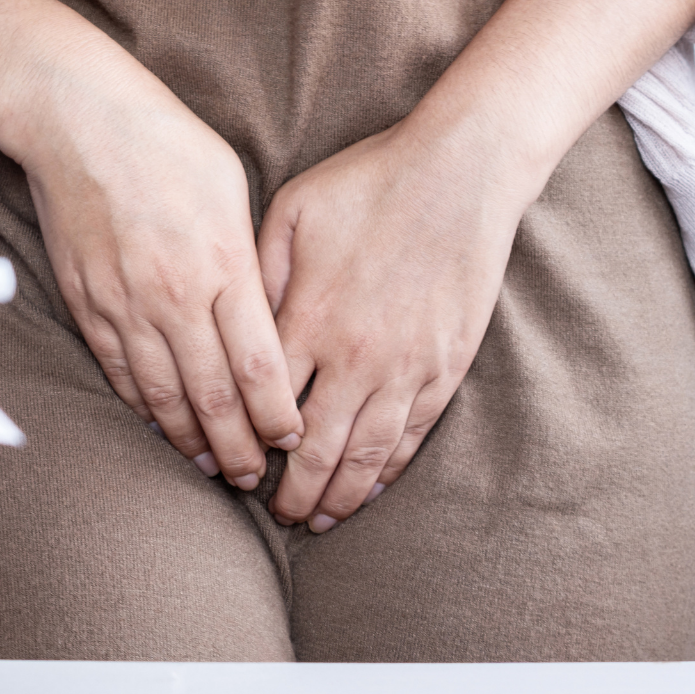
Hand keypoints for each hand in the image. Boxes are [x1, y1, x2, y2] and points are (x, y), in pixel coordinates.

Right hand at [0, 0, 303, 484]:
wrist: (77, 120)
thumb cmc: (167, 142)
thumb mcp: (231, 188)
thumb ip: (249, 257)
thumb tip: (266, 311)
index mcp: (222, 265)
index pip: (261, 364)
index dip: (278, 415)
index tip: (292, 441)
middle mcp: (175, 295)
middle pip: (214, 394)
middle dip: (238, 446)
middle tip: (255, 480)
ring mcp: (125, 304)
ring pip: (164, 394)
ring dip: (190, 439)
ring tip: (211, 465)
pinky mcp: (88, 303)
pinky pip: (120, 371)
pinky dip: (143, 407)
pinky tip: (160, 426)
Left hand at [258, 121, 528, 529]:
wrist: (462, 173)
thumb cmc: (370, 183)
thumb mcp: (291, 213)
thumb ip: (258, 274)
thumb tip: (234, 328)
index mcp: (307, 318)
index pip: (264, 407)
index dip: (246, 447)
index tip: (232, 468)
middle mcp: (353, 356)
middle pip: (313, 450)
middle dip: (289, 493)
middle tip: (273, 513)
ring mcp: (404, 368)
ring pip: (364, 457)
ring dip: (337, 497)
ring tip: (317, 520)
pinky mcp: (444, 368)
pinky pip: (410, 437)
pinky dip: (387, 473)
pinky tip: (370, 491)